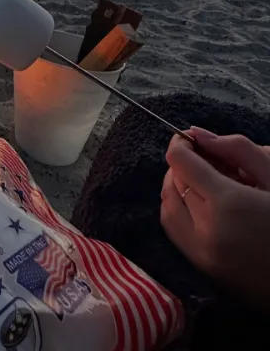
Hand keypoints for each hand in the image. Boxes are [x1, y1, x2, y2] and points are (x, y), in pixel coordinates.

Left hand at [161, 127, 269, 311]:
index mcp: (228, 204)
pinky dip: (177, 210)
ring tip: (200, 180)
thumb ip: (238, 149)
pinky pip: (174, 231)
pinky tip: (200, 204)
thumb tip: (197, 134)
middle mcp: (206, 230)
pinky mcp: (204, 269)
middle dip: (181, 165)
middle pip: (172, 183)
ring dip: (175, 187)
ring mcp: (202, 254)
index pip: (181, 163)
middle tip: (203, 159)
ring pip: (166, 207)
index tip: (189, 138)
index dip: (181, 144)